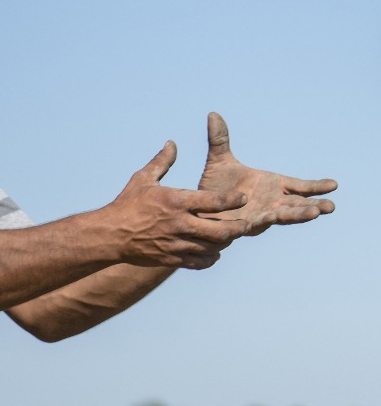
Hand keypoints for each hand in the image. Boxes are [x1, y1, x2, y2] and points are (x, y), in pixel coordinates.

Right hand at [107, 142, 248, 268]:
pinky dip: (211, 257)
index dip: (234, 200)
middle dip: (238, 228)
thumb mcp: (143, 179)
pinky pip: (200, 262)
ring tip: (230, 236)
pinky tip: (213, 251)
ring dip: (226, 243)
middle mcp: (180, 224)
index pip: (216, 201)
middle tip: (245, 224)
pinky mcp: (172, 259)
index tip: (243, 198)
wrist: (108, 235)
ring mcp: (177, 244)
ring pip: (213, 248)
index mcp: (177, 202)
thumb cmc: (127, 204)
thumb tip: (171, 143)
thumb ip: (162, 162)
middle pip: (221, 230)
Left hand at [198, 113, 336, 235]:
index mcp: (273, 186)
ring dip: (299, 215)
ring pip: (284, 215)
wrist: (196, 208)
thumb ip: (220, 139)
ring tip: (316, 213)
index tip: (334, 184)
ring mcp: (260, 214)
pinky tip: (276, 215)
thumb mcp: (218, 160)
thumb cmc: (212, 187)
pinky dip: (269, 218)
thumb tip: (213, 115)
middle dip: (314, 206)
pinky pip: (260, 221)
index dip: (316, 187)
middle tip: (331, 207)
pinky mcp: (245, 224)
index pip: (300, 187)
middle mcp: (271, 202)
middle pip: (298, 204)